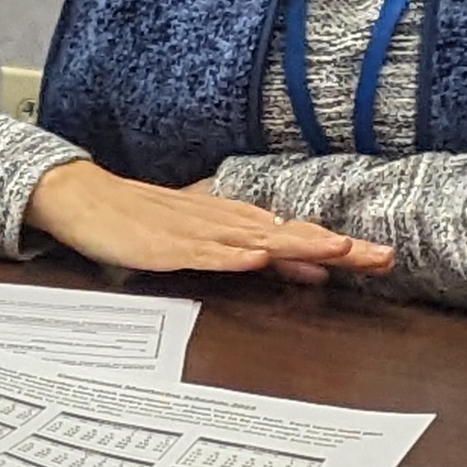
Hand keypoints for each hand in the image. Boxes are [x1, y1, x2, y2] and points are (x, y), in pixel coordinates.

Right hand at [22, 159, 395, 281]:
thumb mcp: (206, 241)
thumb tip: (307, 269)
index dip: (341, 246)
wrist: (84, 197)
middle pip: (290, 234)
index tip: (382, 258)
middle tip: (381, 257)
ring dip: (295, 245)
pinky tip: (253, 258)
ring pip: (256, 240)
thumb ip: (256, 254)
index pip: (298, 233)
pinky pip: (202, 252)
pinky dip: (229, 256)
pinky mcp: (165, 245)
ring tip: (335, 250)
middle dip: (336, 246)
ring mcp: (195, 232)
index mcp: (237, 222)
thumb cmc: (142, 221)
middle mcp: (225, 223)